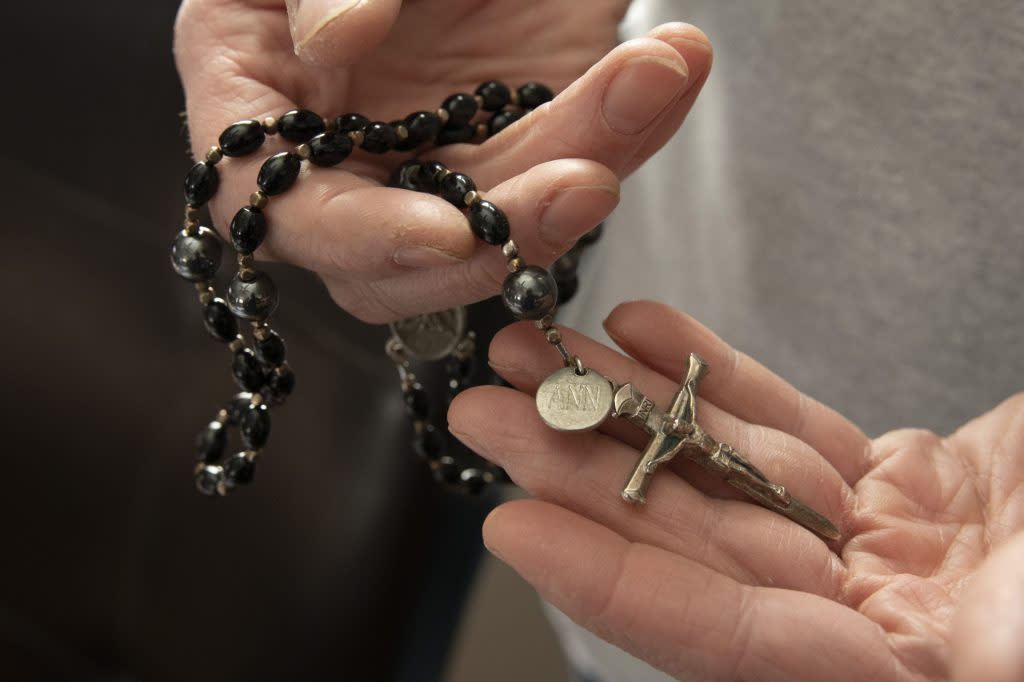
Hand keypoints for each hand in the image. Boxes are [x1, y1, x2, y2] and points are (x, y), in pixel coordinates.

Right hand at [173, 1, 711, 321]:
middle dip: (500, 233)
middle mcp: (346, 152)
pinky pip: (582, 160)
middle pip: (408, 257)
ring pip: (512, 218)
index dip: (360, 239)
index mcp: (259, 99)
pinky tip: (674, 65)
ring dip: (591, 162)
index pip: (282, 208)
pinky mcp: (524, 143)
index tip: (446, 231)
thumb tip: (335, 43)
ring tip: (655, 75)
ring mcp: (439, 157)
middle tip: (585, 184)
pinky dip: (635, 121)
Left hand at [449, 301, 1023, 680]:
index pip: (733, 643)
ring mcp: (888, 555)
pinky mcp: (908, 489)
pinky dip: (719, 379)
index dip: (620, 589)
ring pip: (733, 472)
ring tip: (541, 349)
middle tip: (490, 406)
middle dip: (589, 471)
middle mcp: (879, 630)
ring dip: (632, 406)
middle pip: (704, 543)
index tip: (516, 526)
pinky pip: (793, 428)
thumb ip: (971, 652)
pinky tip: (648, 334)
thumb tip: (845, 656)